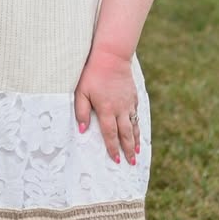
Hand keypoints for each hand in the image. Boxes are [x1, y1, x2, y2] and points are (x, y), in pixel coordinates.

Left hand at [74, 47, 139, 163]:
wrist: (111, 57)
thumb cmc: (92, 74)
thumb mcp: (81, 92)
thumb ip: (81, 111)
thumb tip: (83, 130)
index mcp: (106, 110)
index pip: (110, 134)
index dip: (113, 148)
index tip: (115, 160)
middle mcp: (120, 109)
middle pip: (125, 134)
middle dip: (128, 150)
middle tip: (131, 162)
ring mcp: (128, 103)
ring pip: (134, 125)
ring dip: (135, 140)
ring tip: (136, 152)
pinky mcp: (133, 96)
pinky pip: (136, 114)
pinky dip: (137, 125)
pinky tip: (137, 131)